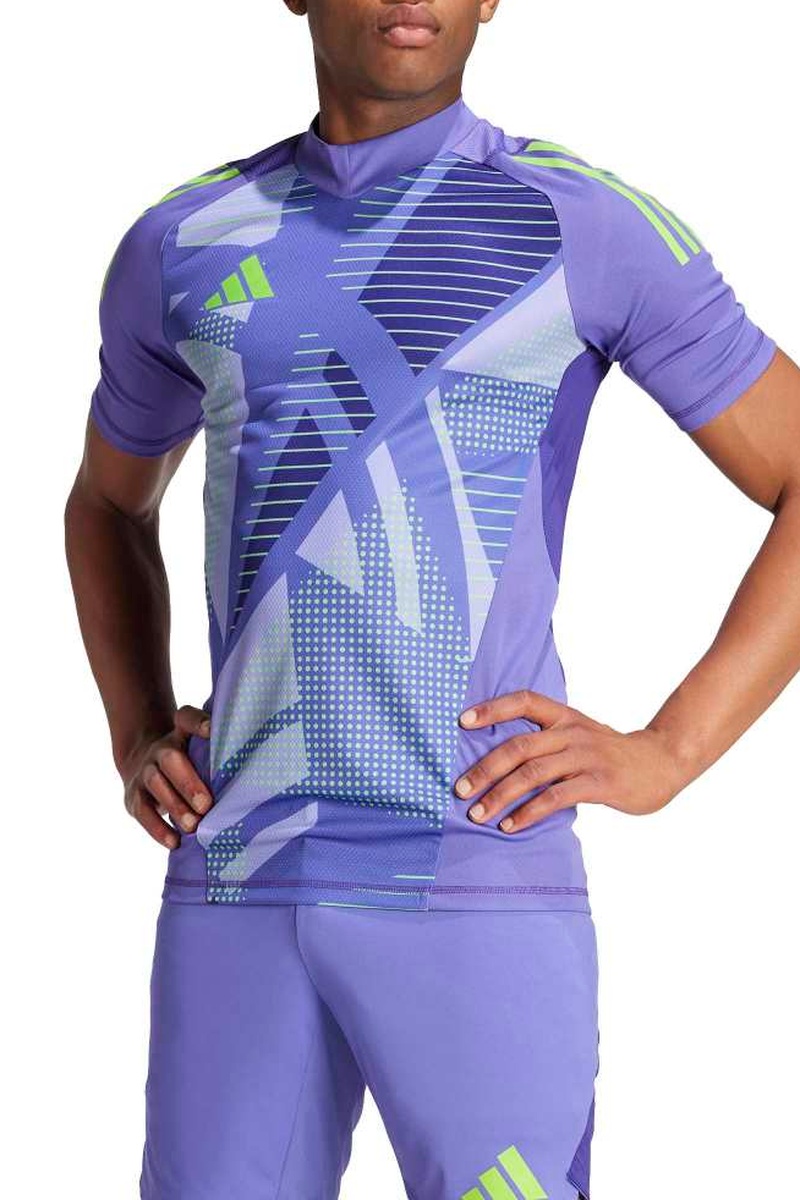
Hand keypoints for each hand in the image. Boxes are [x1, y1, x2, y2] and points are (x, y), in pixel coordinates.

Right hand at [121, 705, 212, 848]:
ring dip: (175, 807)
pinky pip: (142, 812)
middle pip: (170, 759)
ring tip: (193, 826)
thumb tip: (260, 767)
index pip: (186, 718)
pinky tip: (174, 842)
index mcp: (180, 733)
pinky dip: (157, 829)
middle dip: (188, 782)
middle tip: (206, 804)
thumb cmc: (189, 761)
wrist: (143, 764)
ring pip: (156, 785)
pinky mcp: (133, 797)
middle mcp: (160, 749)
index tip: (210, 731)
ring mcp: (144, 772)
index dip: (198, 723)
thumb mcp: (201, 750)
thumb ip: (222, 752)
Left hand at [453, 689, 689, 831]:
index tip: (462, 721)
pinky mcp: (599, 783)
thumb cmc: (611, 753)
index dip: (492, 709)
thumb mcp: (579, 734)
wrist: (662, 762)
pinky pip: (555, 797)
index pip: (524, 701)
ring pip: (532, 773)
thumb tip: (498, 758)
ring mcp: (586, 757)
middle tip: (459, 788)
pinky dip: (528, 813)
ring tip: (477, 814)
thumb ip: (547, 740)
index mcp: (565, 716)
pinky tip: (511, 825)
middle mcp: (572, 732)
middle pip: (519, 745)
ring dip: (500, 795)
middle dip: (484, 768)